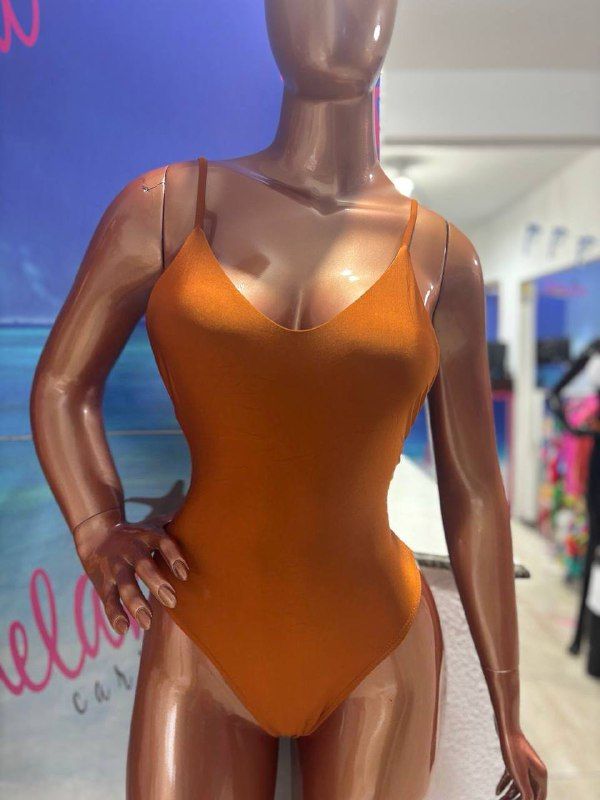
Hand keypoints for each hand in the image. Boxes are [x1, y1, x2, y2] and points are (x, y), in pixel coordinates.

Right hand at [73, 509, 188, 634]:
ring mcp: (116, 568)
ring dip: (135, 604)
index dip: (173, 557)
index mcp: (148, 536)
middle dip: (156, 583)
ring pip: (125, 586)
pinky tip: (124, 630)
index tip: (184, 574)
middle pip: (143, 565)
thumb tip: (205, 513)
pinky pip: (108, 600)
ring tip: (147, 623)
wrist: (97, 536)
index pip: (163, 543)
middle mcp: (132, 551)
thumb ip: (177, 524)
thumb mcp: (156, 524)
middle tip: (172, 602)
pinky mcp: (104, 583)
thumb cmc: (139, 534)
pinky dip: (115, 615)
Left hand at [496, 728, 546, 799]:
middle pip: (529, 792)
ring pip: (519, 785)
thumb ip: (525, 790)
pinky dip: (505, 784)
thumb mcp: (519, 774)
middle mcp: (536, 770)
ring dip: (510, 795)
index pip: (540, 797)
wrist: (505, 727)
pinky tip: (496, 792)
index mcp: (541, 775)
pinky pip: (513, 777)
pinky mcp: (517, 761)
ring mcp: (526, 765)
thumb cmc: (513, 750)